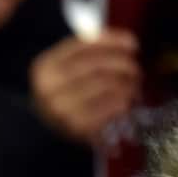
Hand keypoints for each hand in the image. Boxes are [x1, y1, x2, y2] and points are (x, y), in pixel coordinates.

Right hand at [30, 28, 140, 145]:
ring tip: (133, 86)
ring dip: (128, 83)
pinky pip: (112, 106)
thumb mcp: (63, 73)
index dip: (111, 41)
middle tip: (135, 69)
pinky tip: (125, 102)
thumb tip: (126, 42)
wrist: (41, 135)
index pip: (82, 46)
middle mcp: (50, 87)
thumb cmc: (60, 98)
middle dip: (124, 64)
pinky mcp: (78, 126)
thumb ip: (86, 54)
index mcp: (45, 67)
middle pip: (98, 65)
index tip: (133, 43)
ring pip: (108, 84)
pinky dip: (124, 101)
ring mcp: (62, 108)